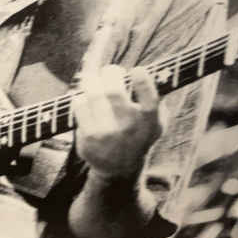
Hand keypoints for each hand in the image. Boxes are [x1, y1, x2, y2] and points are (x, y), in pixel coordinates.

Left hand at [73, 65, 165, 182]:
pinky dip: (82, 97)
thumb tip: (152, 71)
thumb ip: (157, 100)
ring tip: (95, 80)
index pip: (149, 100)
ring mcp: (107, 134)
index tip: (136, 70)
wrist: (119, 168)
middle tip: (111, 71)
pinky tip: (86, 100)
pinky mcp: (88, 137)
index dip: (143, 81)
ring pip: (94, 93)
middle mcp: (128, 129)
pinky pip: (79, 104)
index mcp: (149, 123)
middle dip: (111, 73)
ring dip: (93, 81)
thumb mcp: (156, 123)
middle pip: (114, 91)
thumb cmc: (139, 134)